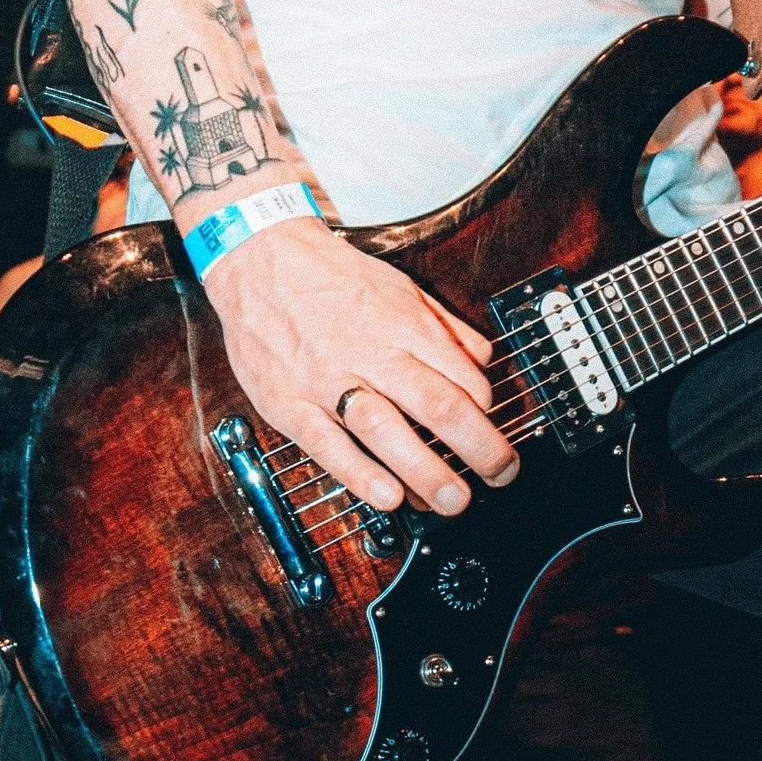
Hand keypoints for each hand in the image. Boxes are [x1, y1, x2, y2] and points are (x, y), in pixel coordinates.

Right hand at [203, 220, 517, 519]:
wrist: (260, 260)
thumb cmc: (332, 277)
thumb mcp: (401, 287)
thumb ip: (444, 327)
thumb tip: (484, 359)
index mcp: (402, 325)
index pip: (460, 375)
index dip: (485, 410)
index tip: (493, 431)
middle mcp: (370, 353)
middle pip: (436, 405)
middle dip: (477, 448)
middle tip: (501, 475)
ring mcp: (327, 380)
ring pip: (384, 430)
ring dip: (424, 471)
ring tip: (451, 500)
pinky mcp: (289, 403)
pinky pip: (327, 445)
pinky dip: (359, 474)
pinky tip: (387, 497)